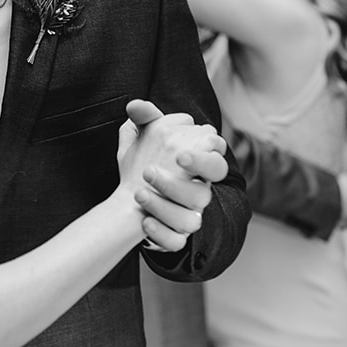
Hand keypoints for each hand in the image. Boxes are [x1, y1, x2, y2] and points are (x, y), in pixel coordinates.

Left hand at [117, 99, 226, 250]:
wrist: (131, 197)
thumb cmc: (145, 161)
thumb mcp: (144, 136)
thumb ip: (145, 118)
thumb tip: (134, 105)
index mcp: (198, 166)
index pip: (216, 161)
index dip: (203, 159)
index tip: (178, 156)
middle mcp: (198, 193)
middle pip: (205, 193)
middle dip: (178, 184)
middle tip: (149, 172)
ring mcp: (189, 216)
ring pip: (190, 220)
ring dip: (162, 206)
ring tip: (139, 192)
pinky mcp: (176, 236)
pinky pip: (176, 241)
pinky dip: (160, 232)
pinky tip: (144, 220)